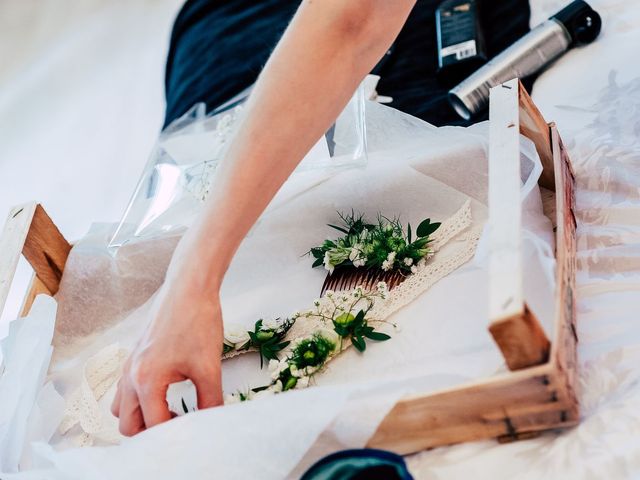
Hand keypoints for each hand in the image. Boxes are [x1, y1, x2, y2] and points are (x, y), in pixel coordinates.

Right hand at [111, 279, 223, 435]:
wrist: (190, 287)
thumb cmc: (197, 320)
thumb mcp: (208, 366)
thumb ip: (210, 400)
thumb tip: (212, 421)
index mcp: (145, 381)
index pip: (153, 426)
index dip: (175, 434)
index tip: (194, 429)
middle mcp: (130, 375)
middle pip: (127, 424)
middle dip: (151, 431)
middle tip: (180, 423)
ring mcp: (129, 364)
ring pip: (122, 406)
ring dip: (142, 415)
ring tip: (172, 409)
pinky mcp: (134, 355)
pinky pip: (126, 387)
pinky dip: (141, 398)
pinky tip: (167, 389)